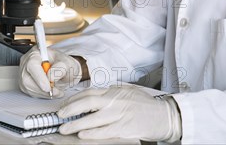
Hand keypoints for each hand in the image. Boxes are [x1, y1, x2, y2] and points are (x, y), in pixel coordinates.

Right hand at [18, 47, 81, 98]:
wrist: (62, 69)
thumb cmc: (63, 64)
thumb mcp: (67, 63)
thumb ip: (61, 68)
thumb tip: (51, 77)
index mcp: (36, 53)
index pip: (32, 65)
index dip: (39, 77)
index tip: (49, 87)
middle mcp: (26, 62)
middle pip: (27, 79)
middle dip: (42, 89)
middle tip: (56, 91)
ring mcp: (23, 74)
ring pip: (28, 88)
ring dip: (44, 93)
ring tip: (57, 91)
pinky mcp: (24, 84)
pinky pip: (30, 93)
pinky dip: (42, 95)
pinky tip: (51, 92)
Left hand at [58, 85, 181, 141]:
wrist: (165, 116)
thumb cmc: (147, 105)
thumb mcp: (129, 92)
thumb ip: (113, 93)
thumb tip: (95, 97)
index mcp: (116, 91)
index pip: (90, 92)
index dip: (74, 99)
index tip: (65, 105)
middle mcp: (116, 100)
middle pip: (88, 102)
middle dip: (71, 109)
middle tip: (60, 115)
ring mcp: (120, 114)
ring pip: (93, 118)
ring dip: (76, 124)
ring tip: (64, 129)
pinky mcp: (124, 128)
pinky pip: (104, 131)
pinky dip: (92, 133)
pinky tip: (82, 135)